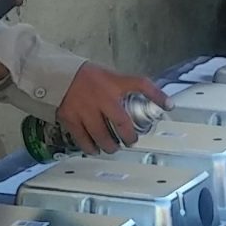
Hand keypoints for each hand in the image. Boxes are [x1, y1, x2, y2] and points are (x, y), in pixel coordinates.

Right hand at [57, 63, 171, 152]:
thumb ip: (121, 88)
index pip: (141, 84)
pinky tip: (94, 150)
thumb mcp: (107, 75)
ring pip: (103, 136)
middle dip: (129, 137)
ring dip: (111, 146)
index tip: (169, 105)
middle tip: (131, 141)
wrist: (56, 75)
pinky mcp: (71, 118)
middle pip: (122, 123)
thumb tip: (142, 100)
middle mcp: (102, 96)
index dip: (157, 95)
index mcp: (113, 82)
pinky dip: (91, 148)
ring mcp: (86, 109)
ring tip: (113, 148)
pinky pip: (83, 139)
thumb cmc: (84, 76)